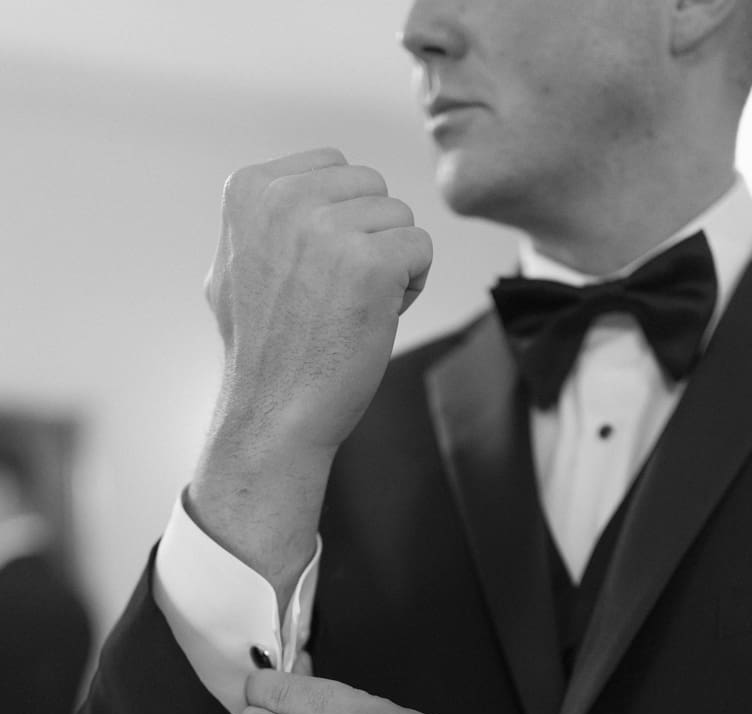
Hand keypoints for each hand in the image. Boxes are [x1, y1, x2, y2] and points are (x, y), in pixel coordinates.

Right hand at [206, 147, 432, 454]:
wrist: (272, 413)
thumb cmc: (262, 351)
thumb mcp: (234, 264)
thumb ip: (263, 218)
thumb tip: (283, 189)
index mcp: (249, 188)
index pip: (333, 168)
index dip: (339, 220)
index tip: (312, 271)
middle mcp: (285, 199)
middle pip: (371, 187)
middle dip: (368, 236)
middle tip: (337, 294)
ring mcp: (328, 230)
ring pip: (400, 217)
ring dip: (391, 263)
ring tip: (353, 308)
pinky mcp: (372, 264)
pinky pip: (422, 248)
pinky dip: (412, 285)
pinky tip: (378, 317)